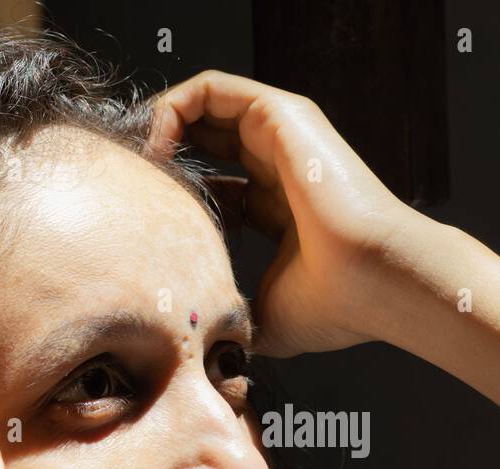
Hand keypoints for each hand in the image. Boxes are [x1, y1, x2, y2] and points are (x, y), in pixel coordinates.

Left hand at [148, 70, 425, 356]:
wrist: (376, 280)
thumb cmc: (336, 304)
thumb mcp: (266, 316)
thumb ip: (233, 316)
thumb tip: (203, 348)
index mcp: (280, 209)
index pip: (215, 186)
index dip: (172, 198)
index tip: (139, 221)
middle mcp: (280, 167)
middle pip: (203, 143)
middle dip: (158, 157)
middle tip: (124, 183)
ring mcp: (283, 136)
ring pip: (203, 109)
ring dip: (157, 127)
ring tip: (134, 162)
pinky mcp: (282, 113)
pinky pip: (210, 89)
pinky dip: (171, 108)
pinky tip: (154, 147)